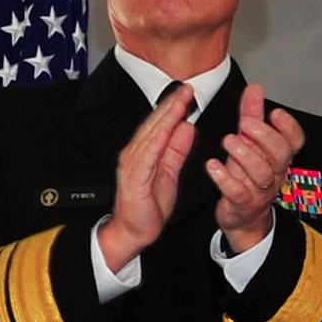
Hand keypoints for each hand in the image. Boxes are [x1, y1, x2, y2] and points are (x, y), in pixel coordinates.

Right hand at [98, 85, 198, 270]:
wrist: (133, 232)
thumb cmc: (148, 206)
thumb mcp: (169, 172)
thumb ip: (177, 150)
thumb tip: (187, 127)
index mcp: (144, 152)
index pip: (160, 124)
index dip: (173, 107)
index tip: (188, 93)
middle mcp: (135, 154)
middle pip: (155, 125)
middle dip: (171, 105)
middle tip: (186, 89)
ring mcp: (133, 164)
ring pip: (151, 135)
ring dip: (165, 117)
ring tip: (180, 102)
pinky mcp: (134, 178)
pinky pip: (147, 155)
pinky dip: (158, 140)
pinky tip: (167, 128)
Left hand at [205, 83, 306, 247]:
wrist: (243, 216)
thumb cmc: (246, 177)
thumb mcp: (249, 143)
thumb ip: (252, 115)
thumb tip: (254, 89)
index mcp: (277, 157)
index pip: (294, 141)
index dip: (288, 127)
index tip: (274, 112)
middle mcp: (273, 173)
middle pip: (280, 154)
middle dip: (264, 136)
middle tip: (245, 123)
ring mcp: (260, 190)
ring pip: (261, 172)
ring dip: (244, 154)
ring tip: (228, 141)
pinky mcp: (242, 203)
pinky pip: (237, 192)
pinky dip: (224, 178)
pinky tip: (213, 166)